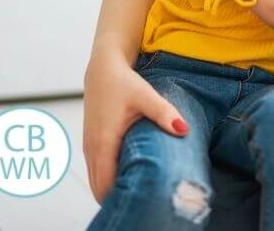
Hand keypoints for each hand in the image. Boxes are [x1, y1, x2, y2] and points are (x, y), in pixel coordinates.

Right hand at [83, 50, 187, 202]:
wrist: (103, 69)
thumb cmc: (124, 83)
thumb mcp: (146, 96)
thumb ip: (164, 114)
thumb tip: (184, 131)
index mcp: (103, 143)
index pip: (105, 185)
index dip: (120, 197)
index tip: (141, 203)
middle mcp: (92, 149)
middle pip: (99, 188)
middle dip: (117, 198)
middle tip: (145, 203)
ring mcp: (89, 147)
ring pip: (96, 180)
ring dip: (112, 189)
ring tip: (139, 193)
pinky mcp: (91, 143)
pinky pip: (97, 170)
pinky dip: (108, 178)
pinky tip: (130, 177)